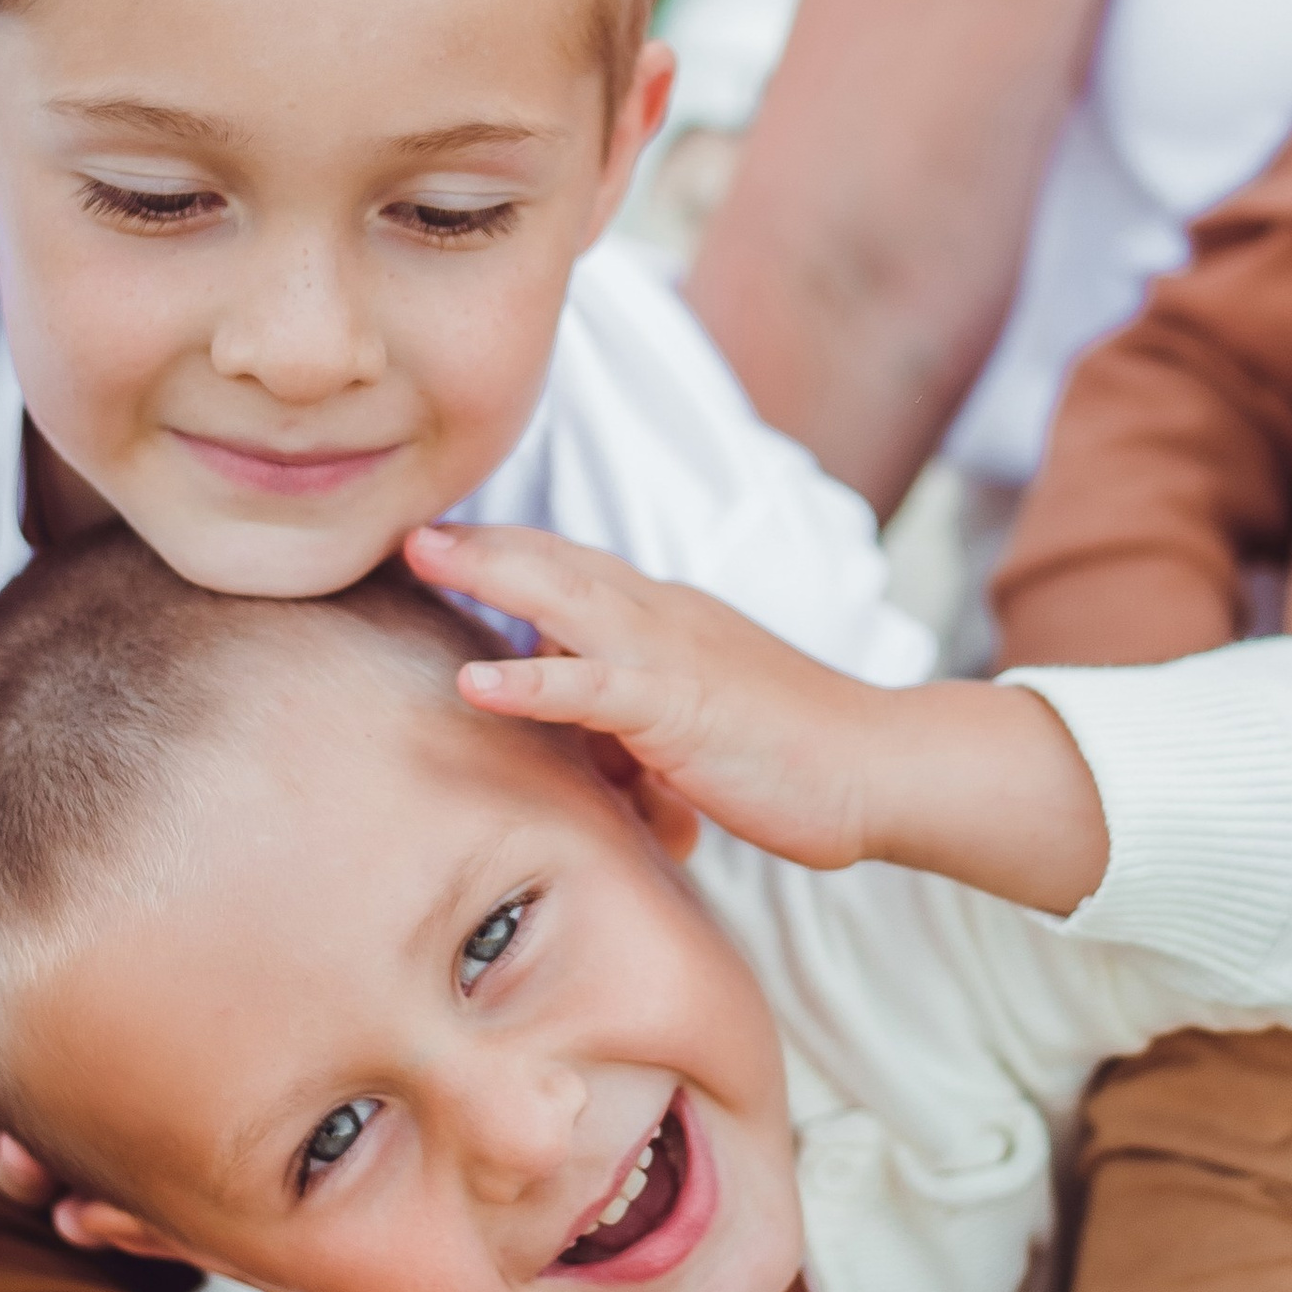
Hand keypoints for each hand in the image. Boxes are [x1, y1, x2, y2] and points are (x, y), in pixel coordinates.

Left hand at [405, 519, 1106, 911]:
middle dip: (483, 541)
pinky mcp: (676, 709)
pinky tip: (473, 681)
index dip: (513, 551)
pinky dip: (529, 679)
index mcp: (669, 620)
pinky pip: (590, 688)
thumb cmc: (798, 757)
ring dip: (489, 571)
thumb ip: (639, 726)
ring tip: (421, 552)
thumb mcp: (699, 729)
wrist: (881, 767)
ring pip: (565, 597)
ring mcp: (669, 657)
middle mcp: (663, 618)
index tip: (448, 539)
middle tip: (411, 524)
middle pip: (558, 561)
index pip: (578, 569)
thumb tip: (593, 752)